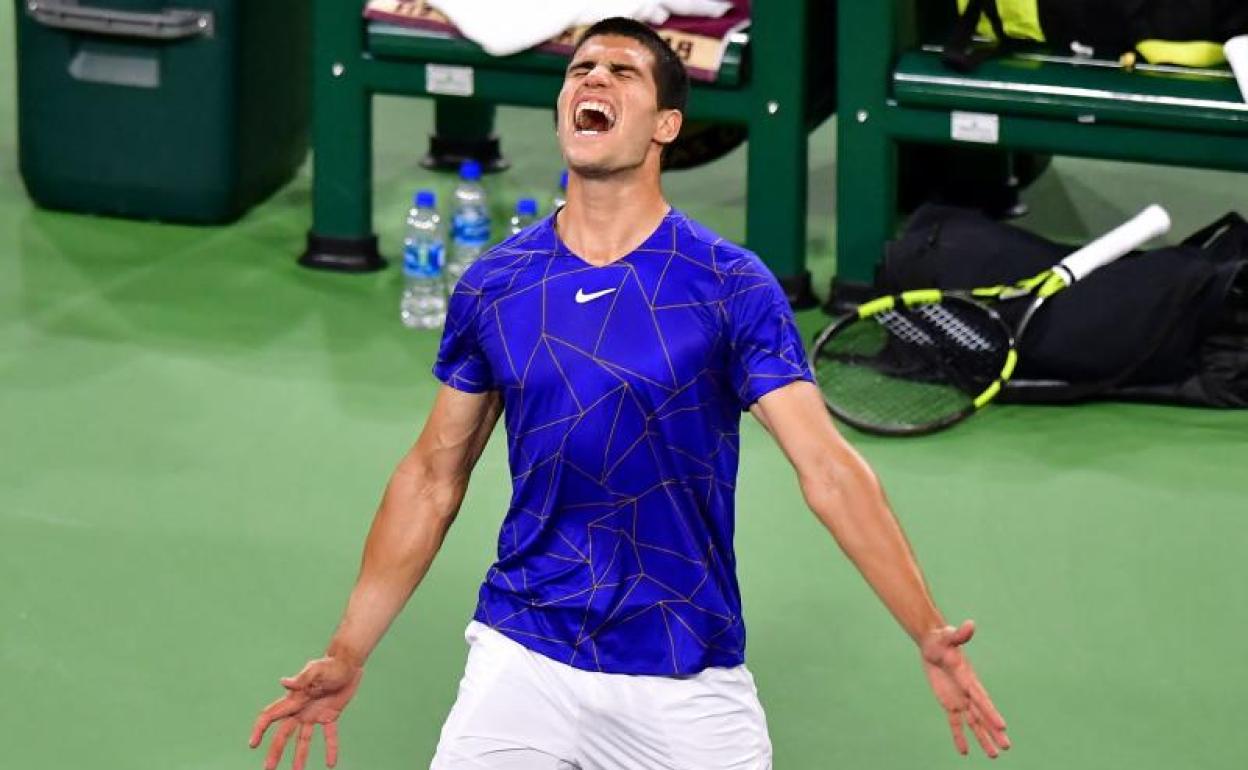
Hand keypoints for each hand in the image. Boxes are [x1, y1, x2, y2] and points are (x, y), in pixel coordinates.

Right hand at [249, 657, 363, 769]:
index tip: (253, 744)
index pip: (270, 716)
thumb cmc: (330, 664)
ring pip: (303, 739)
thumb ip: (302, 678)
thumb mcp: (317, 670)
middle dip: (275, 751)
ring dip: (300, 756)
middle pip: (283, 734)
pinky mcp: (329, 715)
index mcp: (293, 700)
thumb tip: (283, 682)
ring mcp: (314, 714)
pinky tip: (330, 763)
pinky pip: (329, 736)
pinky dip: (330, 749)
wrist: (349, 662)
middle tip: (269, 769)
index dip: (260, 729)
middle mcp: (300, 710)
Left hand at [919, 620, 1009, 757]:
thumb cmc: (942, 639)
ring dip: (982, 738)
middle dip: (993, 732)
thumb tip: (970, 624)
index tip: (1002, 727)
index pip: (982, 699)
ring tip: (993, 755)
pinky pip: (955, 723)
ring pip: (973, 723)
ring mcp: (960, 699)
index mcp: (969, 679)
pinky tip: (964, 751)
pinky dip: (959, 736)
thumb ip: (959, 634)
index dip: (991, 713)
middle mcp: (968, 692)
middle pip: (982, 716)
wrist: (934, 645)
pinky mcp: (950, 703)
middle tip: (1006, 748)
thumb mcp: (948, 636)